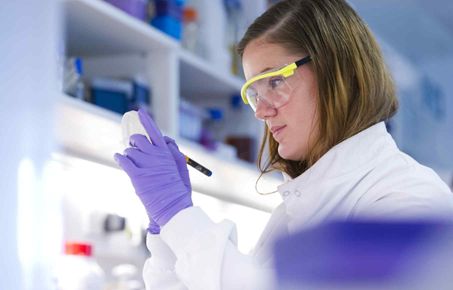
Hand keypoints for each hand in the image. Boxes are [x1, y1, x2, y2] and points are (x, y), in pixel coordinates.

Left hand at [114, 109, 192, 227]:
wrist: (174, 206)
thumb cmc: (178, 189)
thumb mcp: (181, 167)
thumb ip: (173, 152)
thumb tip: (166, 140)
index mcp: (167, 152)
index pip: (154, 131)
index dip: (146, 120)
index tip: (139, 112)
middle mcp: (155, 155)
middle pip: (138, 140)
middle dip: (134, 144)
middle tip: (135, 151)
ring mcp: (145, 164)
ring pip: (129, 151)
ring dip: (128, 155)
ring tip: (131, 163)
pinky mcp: (137, 175)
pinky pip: (123, 161)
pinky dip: (119, 158)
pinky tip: (118, 158)